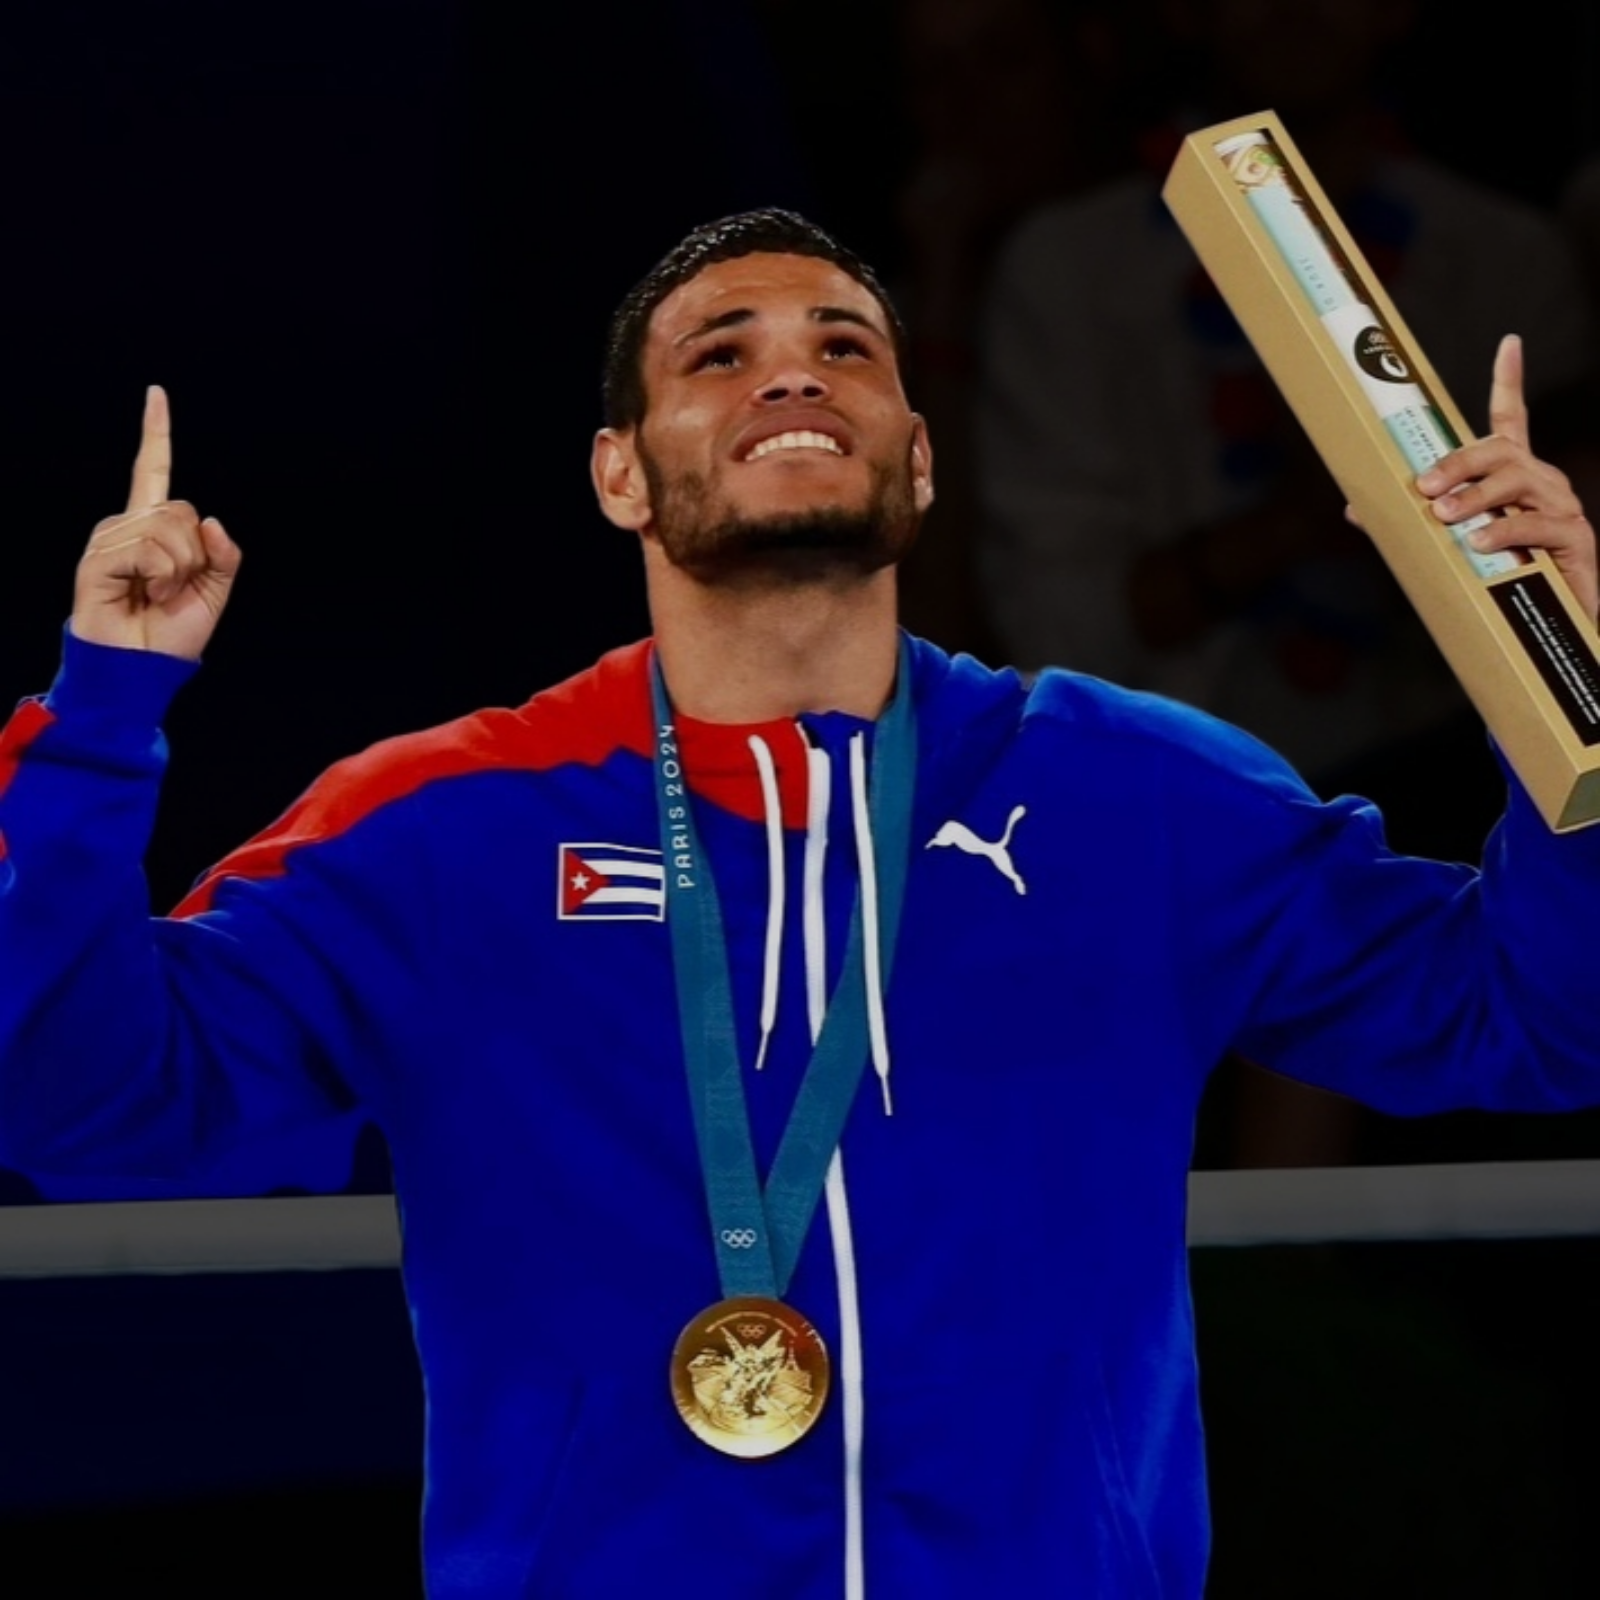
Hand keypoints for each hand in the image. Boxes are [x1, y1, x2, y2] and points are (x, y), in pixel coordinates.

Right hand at [71, 387, 241, 659]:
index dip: (156, 433)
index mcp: (154, 527)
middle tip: (174, 588)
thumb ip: (224, 555)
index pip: (153, 470)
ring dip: (178, 571)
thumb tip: (212, 522)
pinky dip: (160, 577)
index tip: (156, 394)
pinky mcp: (97, 556)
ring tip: (156, 594)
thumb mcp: (215, 591)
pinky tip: (143, 595)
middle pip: (182, 509)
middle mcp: (128, 524)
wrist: (142, 666)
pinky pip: (150, 550)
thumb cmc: (173, 631)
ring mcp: (110, 538)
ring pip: (169, 529)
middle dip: (195, 555)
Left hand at [1415, 335, 1597, 623]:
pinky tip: (1479, 543)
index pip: (1512, 418)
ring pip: (1518, 482)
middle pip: (1502, 450)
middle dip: (1459, 463)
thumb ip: (1409, 521)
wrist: (1549, 623)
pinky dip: (1505, 532)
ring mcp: (1561, 506)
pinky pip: (1539, 525)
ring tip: (1445, 517)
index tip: (1509, 344)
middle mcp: (1541, 480)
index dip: (1509, 380)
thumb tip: (1355, 508)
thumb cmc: (1496, 576)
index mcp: (1513, 475)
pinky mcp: (1574, 538)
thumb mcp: (1450, 543)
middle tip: (1425, 487)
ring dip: (1476, 497)